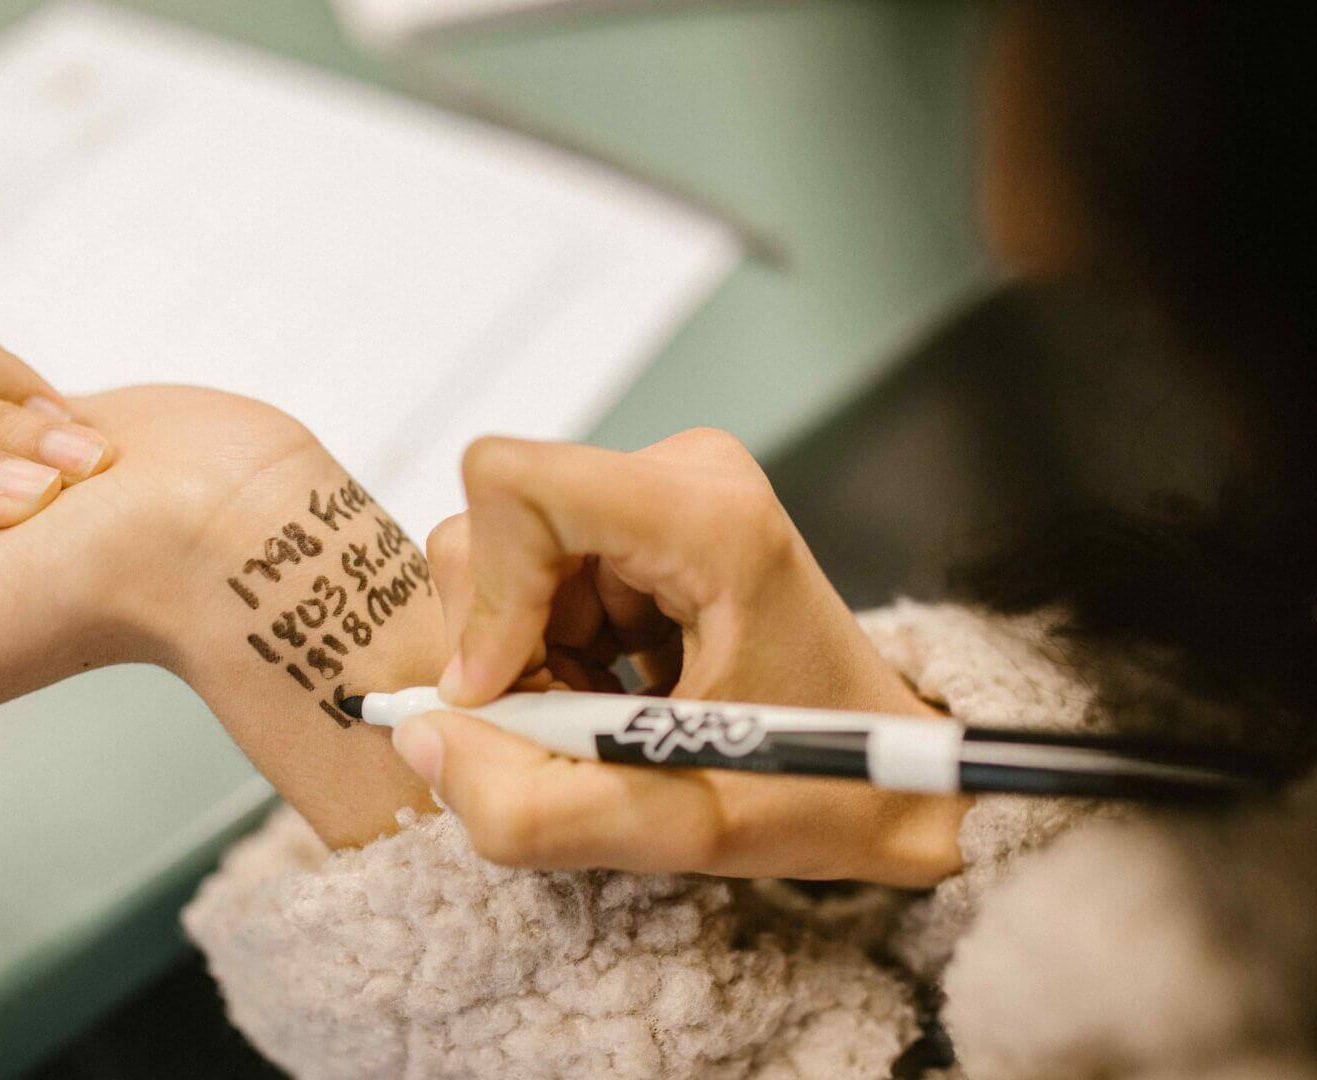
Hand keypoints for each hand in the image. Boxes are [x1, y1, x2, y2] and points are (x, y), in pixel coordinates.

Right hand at [393, 429, 967, 885]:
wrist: (894, 774)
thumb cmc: (820, 788)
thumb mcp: (679, 828)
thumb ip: (531, 805)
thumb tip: (422, 736)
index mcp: (711, 519)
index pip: (517, 484)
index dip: (486, 599)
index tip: (510, 692)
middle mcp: (683, 475)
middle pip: (492, 532)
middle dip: (506, 651)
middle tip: (580, 727)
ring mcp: (663, 489)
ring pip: (500, 562)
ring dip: (529, 663)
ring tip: (612, 719)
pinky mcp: (644, 517)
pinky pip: (532, 578)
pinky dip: (550, 655)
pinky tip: (620, 696)